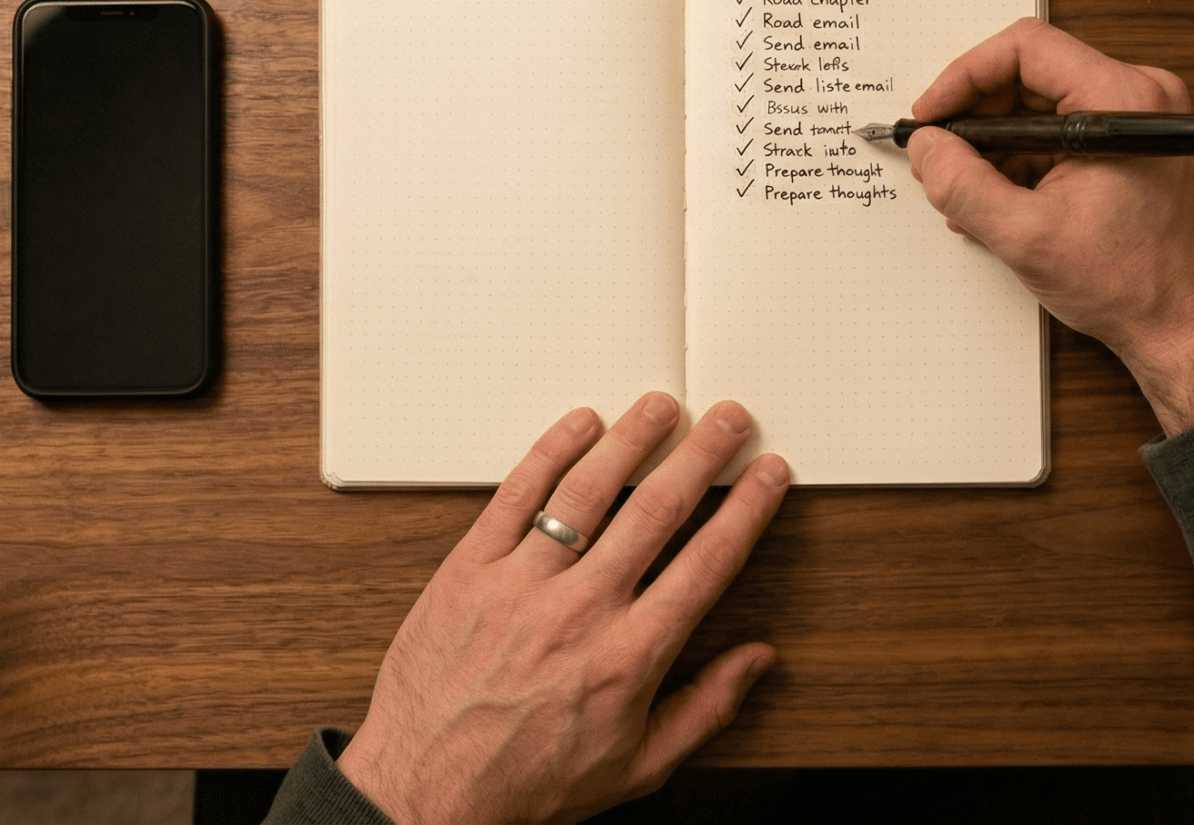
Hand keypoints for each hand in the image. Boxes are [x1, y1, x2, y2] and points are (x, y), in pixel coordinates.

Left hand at [335, 394, 790, 824]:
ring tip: (661, 408)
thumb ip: (707, 707)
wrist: (427, 792)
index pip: (707, 561)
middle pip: (657, 510)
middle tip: (728, 418)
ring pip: (587, 490)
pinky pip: (514, 495)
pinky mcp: (468, 570)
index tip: (767, 473)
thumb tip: (758, 659)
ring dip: (632, 439)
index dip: (747, 508)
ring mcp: (521, 584)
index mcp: (630, 656)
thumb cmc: (529, 783)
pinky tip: (579, 426)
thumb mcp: (639, 766)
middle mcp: (580, 611)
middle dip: (702, 455)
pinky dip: (549, 452)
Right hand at [905, 18, 1193, 434]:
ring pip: (1040, 106)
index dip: (965, 76)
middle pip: (1031, 74)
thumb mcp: (1025, 236)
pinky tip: (995, 201)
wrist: (1182, 326)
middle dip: (975, 116)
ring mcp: (1135, 121)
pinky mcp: (1129, 146)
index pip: (1026, 49)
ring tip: (963, 191)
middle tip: (938, 156)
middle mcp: (1137, 97)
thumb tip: (925, 145)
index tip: (931, 114)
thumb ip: (963, 184)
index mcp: (1122, 101)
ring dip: (993, 145)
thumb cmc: (1130, 284)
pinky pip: (1059, 132)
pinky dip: (1020, 161)